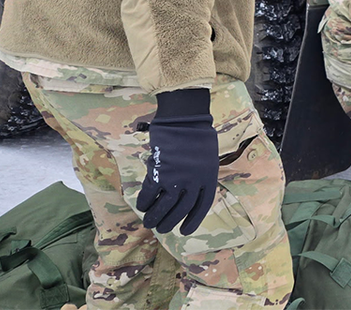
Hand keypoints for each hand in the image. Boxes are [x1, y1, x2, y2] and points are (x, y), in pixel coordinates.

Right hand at [136, 88, 219, 235]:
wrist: (184, 118)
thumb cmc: (194, 134)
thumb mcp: (206, 158)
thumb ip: (197, 176)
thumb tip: (184, 193)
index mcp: (209, 178)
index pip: (201, 206)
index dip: (193, 221)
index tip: (184, 231)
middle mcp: (195, 182)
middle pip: (181, 210)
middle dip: (169, 222)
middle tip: (160, 228)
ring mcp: (177, 179)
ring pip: (164, 207)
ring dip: (154, 217)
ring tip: (148, 222)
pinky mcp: (160, 174)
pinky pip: (150, 195)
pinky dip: (144, 203)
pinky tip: (142, 206)